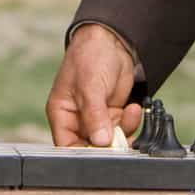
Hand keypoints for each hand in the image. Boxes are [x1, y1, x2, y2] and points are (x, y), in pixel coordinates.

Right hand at [46, 23, 143, 146]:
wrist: (112, 40)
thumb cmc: (90, 56)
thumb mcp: (90, 86)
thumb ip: (94, 115)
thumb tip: (100, 141)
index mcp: (62, 113)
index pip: (67, 145)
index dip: (81, 153)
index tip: (100, 153)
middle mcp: (78, 119)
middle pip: (90, 147)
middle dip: (107, 145)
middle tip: (120, 137)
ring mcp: (96, 118)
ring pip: (110, 141)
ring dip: (123, 132)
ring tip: (128, 113)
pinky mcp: (113, 114)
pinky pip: (123, 129)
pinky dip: (131, 123)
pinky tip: (132, 108)